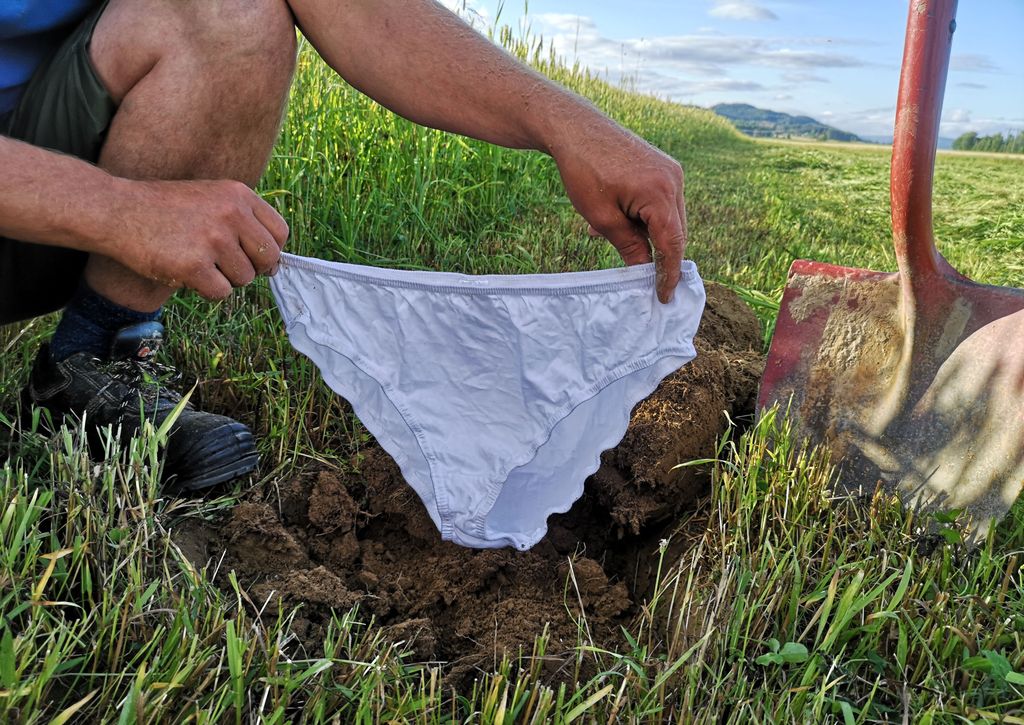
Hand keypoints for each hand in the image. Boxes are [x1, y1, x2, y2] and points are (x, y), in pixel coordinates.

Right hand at [109, 178, 289, 298]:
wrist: (116, 210)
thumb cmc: (165, 209)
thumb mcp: (210, 198)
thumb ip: (244, 222)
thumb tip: (277, 266)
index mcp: (238, 194)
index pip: (280, 232)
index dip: (272, 251)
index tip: (256, 259)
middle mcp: (231, 214)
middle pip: (268, 258)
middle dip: (251, 269)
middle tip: (224, 265)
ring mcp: (213, 239)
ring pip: (244, 278)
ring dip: (225, 279)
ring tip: (197, 262)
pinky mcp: (194, 265)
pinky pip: (221, 293)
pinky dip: (206, 290)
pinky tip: (186, 273)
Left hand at [551, 121, 686, 302]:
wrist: (575, 128)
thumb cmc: (583, 171)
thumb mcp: (602, 218)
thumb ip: (628, 246)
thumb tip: (644, 271)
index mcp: (660, 193)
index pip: (673, 245)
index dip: (668, 274)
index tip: (663, 297)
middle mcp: (673, 180)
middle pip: (675, 232)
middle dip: (656, 254)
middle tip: (636, 274)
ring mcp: (670, 171)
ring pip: (667, 218)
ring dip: (644, 233)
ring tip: (604, 229)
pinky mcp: (662, 167)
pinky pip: (660, 202)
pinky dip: (642, 216)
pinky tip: (613, 215)